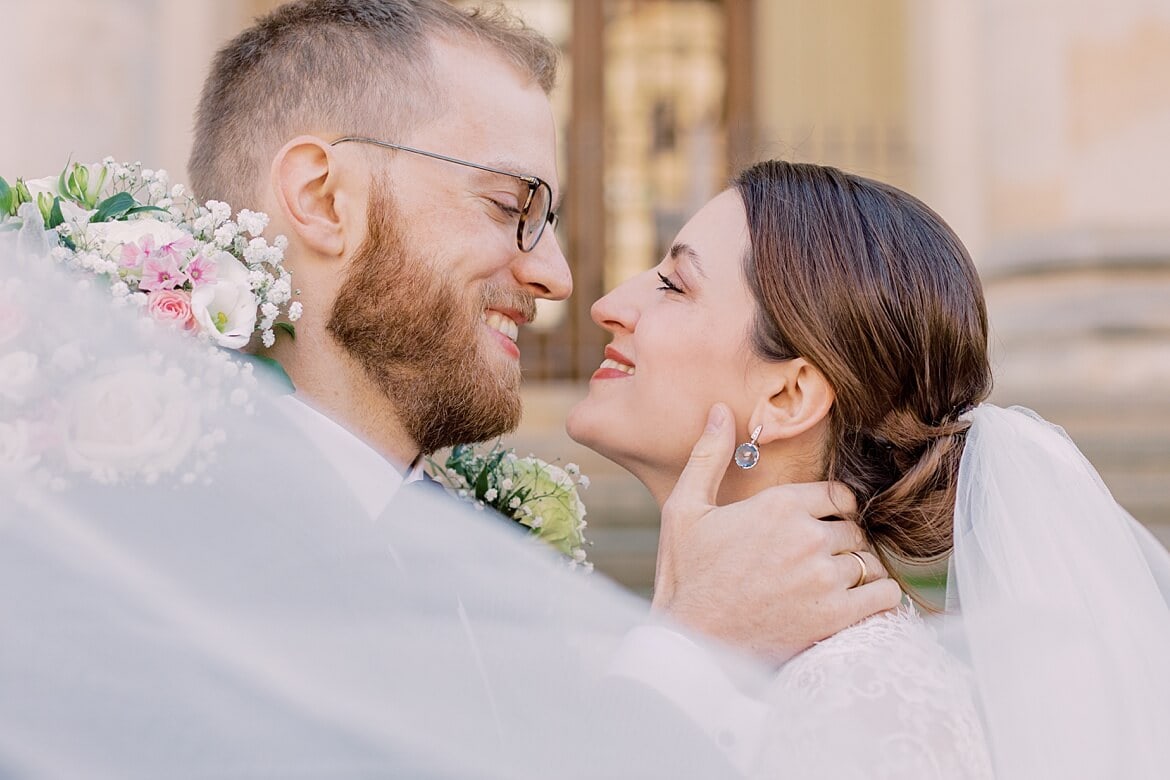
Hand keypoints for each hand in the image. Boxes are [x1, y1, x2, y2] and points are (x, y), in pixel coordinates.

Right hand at [653, 403, 902, 663]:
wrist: (689, 643)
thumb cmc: (685, 576)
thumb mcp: (685, 509)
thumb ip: (709, 456)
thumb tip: (720, 411)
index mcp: (779, 505)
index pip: (839, 496)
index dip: (833, 510)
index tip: (821, 524)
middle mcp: (807, 537)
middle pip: (853, 529)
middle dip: (842, 542)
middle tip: (820, 559)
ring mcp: (823, 578)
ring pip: (868, 561)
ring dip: (858, 571)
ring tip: (834, 583)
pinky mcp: (833, 617)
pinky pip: (882, 596)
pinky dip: (878, 598)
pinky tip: (860, 601)